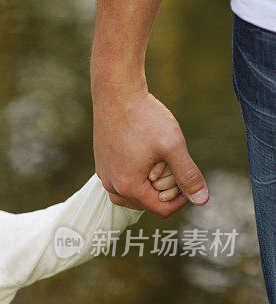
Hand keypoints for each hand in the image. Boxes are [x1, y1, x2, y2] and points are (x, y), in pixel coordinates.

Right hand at [92, 82, 208, 217]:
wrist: (116, 94)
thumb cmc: (144, 118)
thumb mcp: (173, 146)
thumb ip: (188, 175)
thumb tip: (202, 199)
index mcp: (128, 186)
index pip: (161, 210)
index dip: (181, 199)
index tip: (189, 178)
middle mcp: (112, 185)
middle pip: (145, 204)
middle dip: (164, 191)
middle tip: (172, 164)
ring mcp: (104, 175)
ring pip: (131, 195)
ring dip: (149, 186)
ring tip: (158, 163)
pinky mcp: (101, 164)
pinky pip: (120, 182)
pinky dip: (136, 176)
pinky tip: (145, 156)